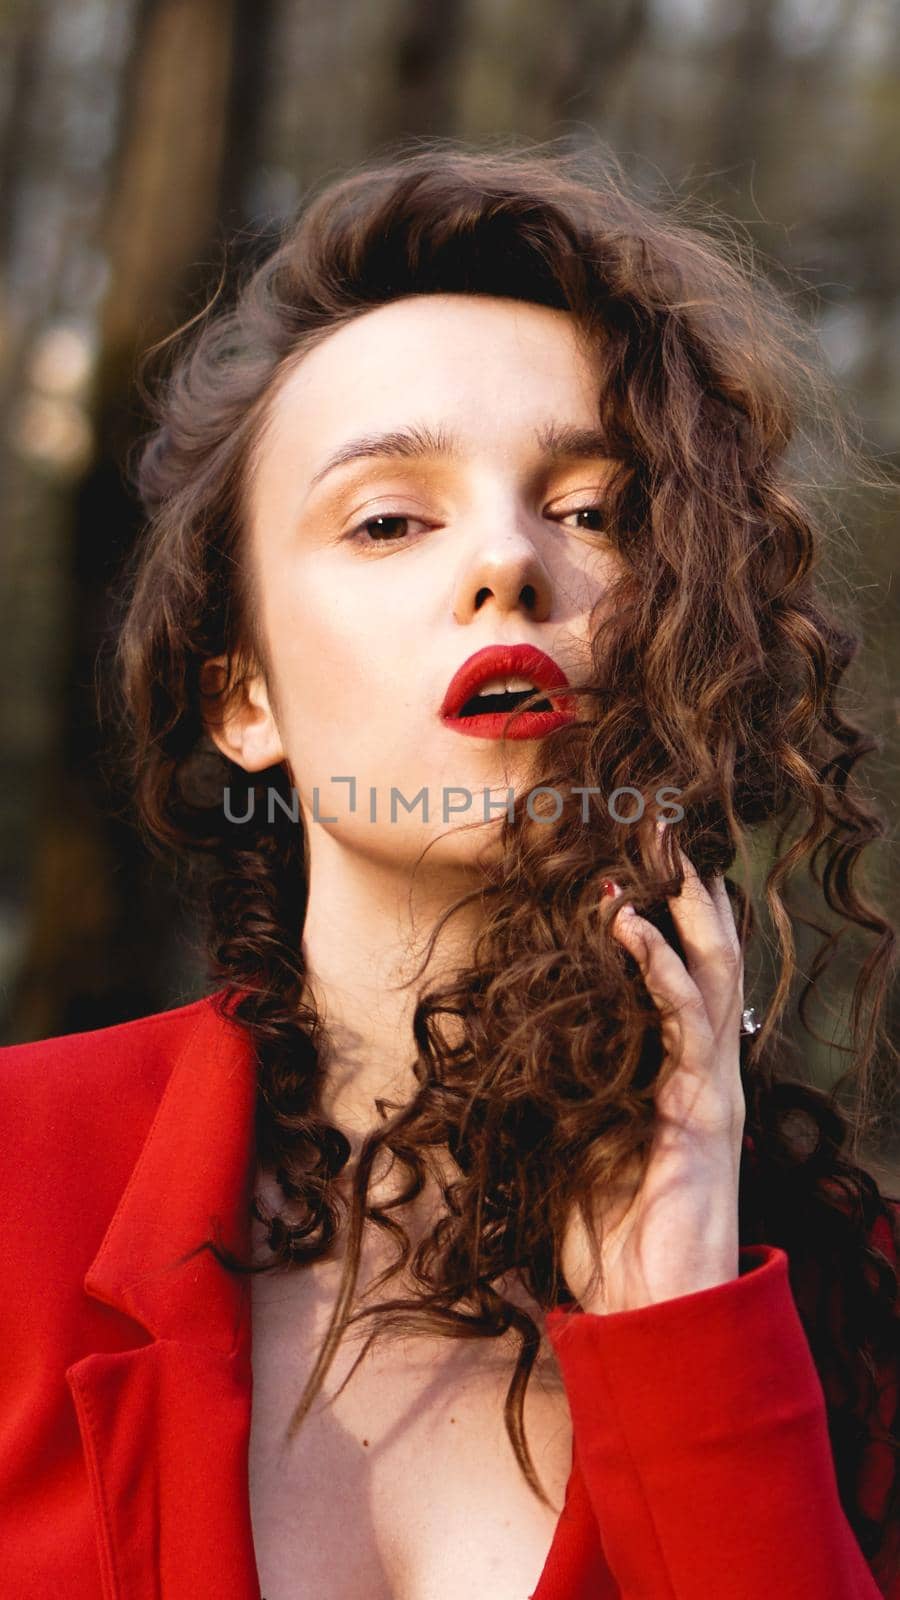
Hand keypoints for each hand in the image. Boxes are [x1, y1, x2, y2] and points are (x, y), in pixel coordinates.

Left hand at [560, 823, 746, 1313]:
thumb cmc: (608, 1236)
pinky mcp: (704, 1108)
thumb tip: (500, 1046)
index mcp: (673, 1074)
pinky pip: (685, 1021)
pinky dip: (661, 966)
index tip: (629, 861)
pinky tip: (633, 926)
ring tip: (660, 852)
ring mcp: (709, 1086)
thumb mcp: (567, 1142)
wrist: (646, 1310)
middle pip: (710, 957)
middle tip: (665, 829)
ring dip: (685, 909)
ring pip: (713, 973)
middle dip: (691, 892)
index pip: (680, 974)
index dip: (664, 917)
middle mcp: (701, 1069)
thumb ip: (554, 1088)